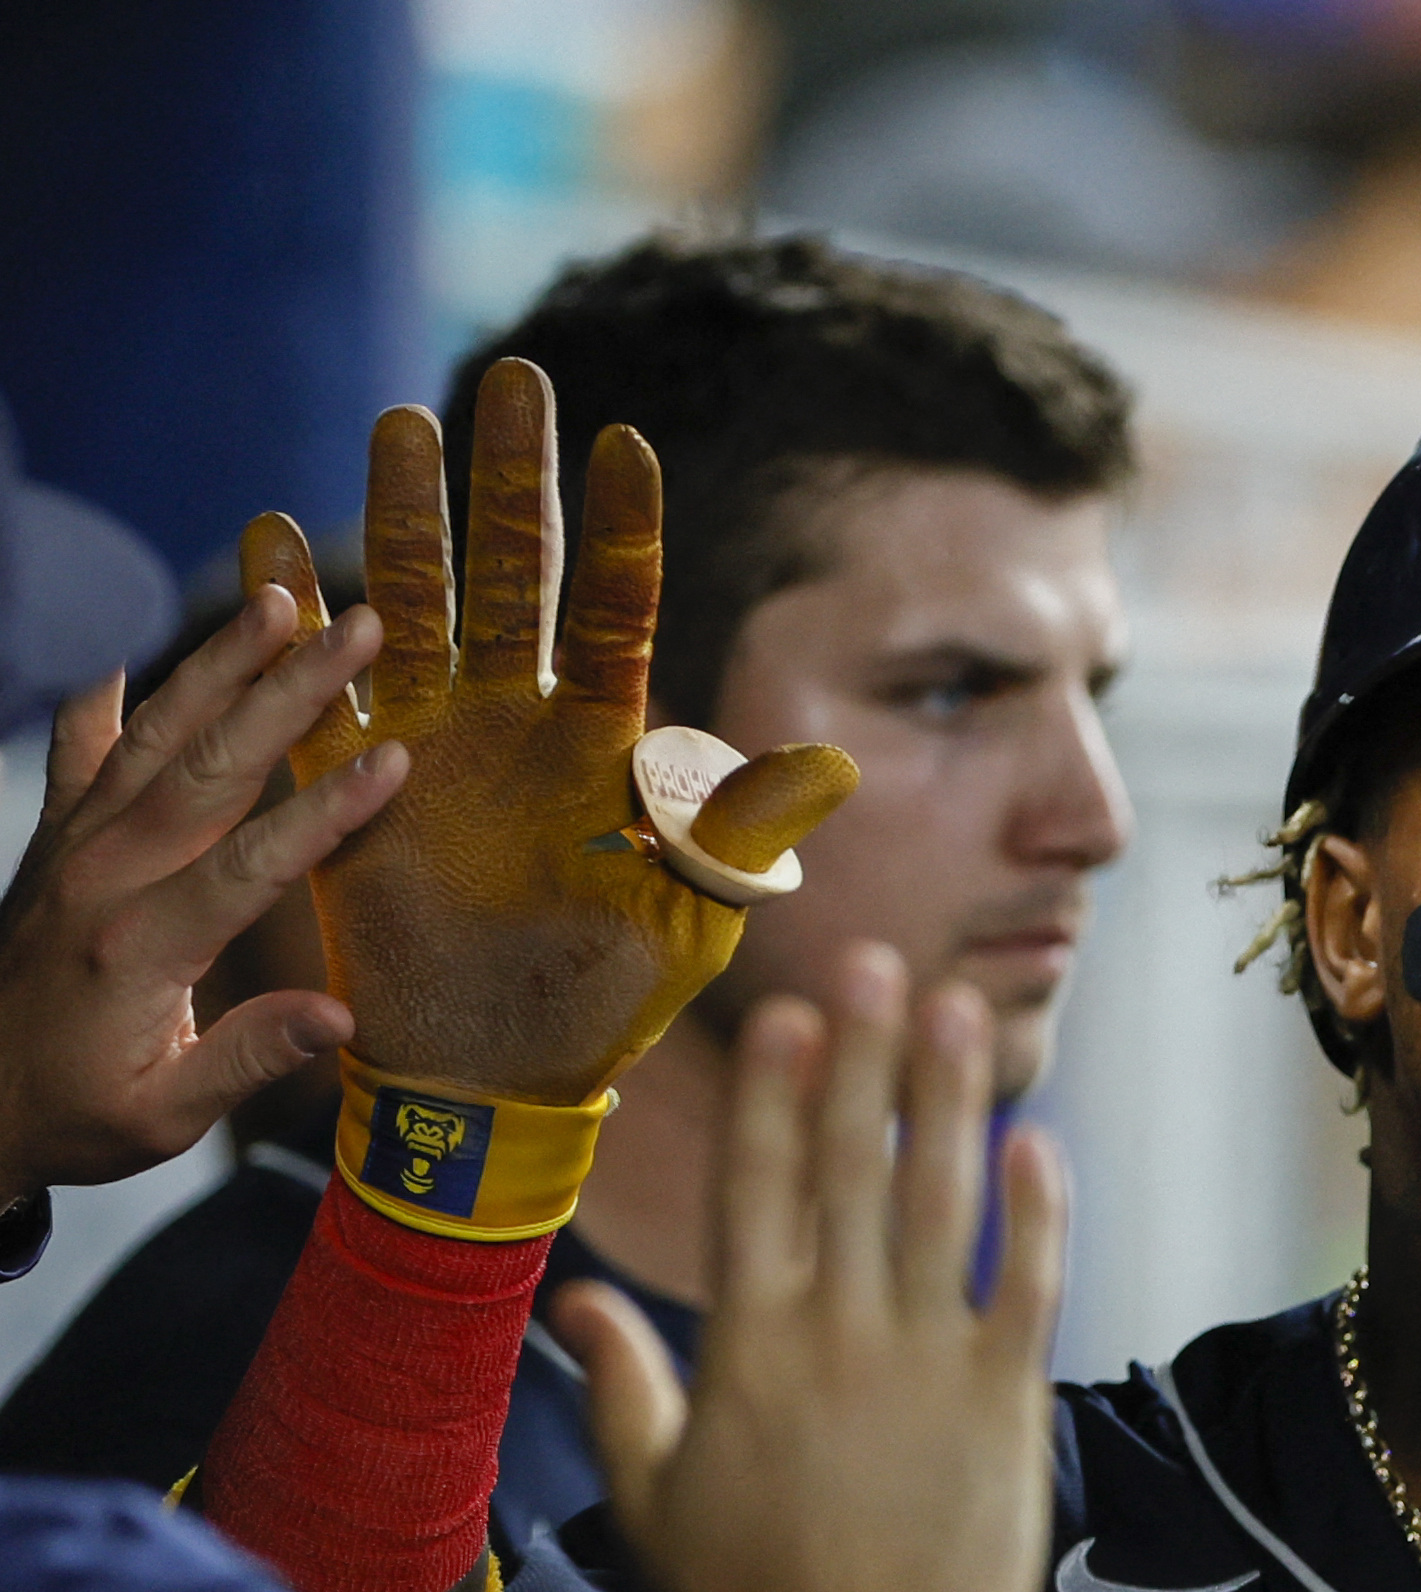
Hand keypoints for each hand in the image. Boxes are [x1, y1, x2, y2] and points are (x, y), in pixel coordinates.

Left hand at [0, 590, 405, 1202]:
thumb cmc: (74, 1116)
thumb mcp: (160, 1118)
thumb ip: (246, 1060)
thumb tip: (339, 1016)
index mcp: (137, 947)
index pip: (249, 862)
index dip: (326, 810)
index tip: (395, 756)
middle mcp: (100, 879)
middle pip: (208, 766)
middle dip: (288, 691)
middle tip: (356, 627)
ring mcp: (69, 849)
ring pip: (153, 736)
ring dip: (217, 664)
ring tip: (275, 601)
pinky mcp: (50, 844)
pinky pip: (76, 756)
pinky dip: (98, 707)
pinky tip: (122, 665)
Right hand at [254, 358, 855, 1105]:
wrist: (505, 1075)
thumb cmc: (612, 997)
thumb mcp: (693, 916)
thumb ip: (741, 834)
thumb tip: (837, 767)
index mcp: (602, 737)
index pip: (617, 605)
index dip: (620, 526)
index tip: (625, 440)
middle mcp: (515, 717)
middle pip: (512, 572)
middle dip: (508, 476)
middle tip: (508, 377)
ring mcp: (428, 741)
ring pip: (413, 601)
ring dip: (404, 514)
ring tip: (398, 421)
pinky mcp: (351, 783)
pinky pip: (316, 688)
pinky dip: (292, 617)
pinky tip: (272, 537)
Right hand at [552, 943, 1064, 1591]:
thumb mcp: (655, 1502)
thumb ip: (622, 1389)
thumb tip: (577, 1300)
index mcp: (746, 1351)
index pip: (760, 1193)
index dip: (778, 1096)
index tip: (790, 1011)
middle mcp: (837, 1337)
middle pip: (853, 1171)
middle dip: (866, 1059)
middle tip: (880, 960)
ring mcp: (928, 1366)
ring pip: (943, 1204)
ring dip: (950, 1101)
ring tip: (963, 1011)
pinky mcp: (1008, 1405)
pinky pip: (1029, 1286)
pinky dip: (1038, 1212)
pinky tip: (1039, 1140)